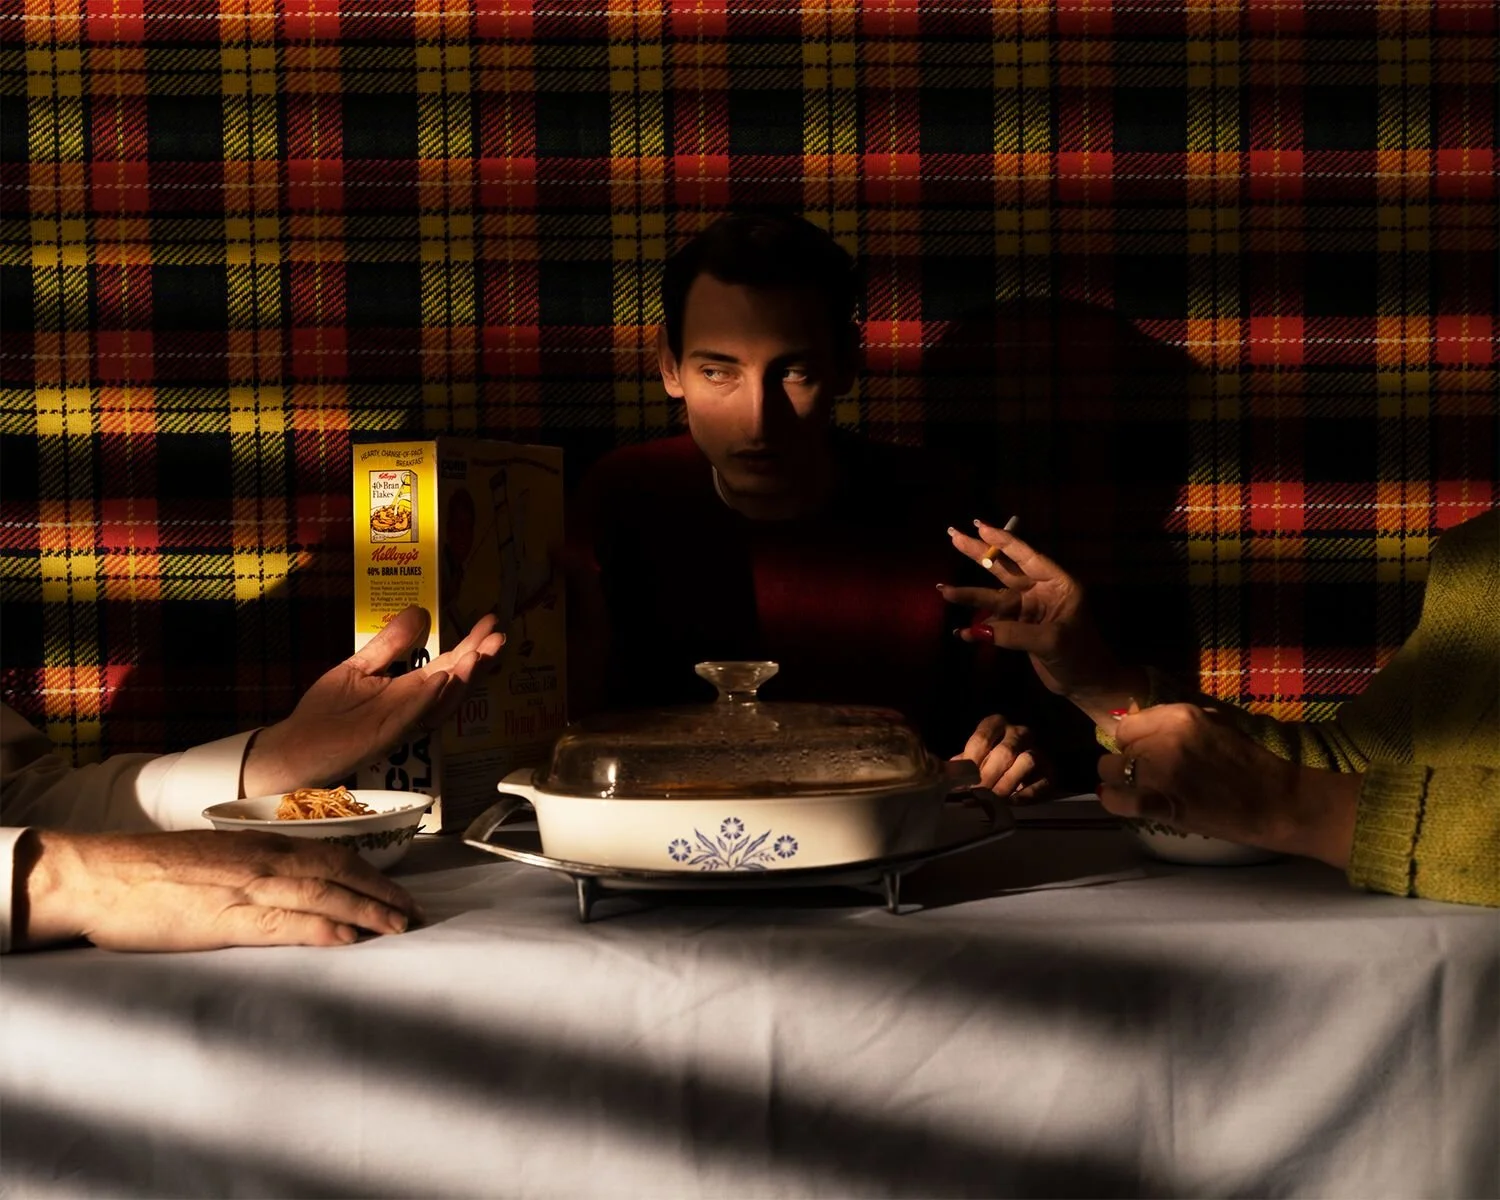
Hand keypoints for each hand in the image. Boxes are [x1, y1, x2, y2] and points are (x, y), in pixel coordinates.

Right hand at [16, 828, 420, 951]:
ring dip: (365, 911)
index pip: (330, 855)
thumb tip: (281, 881)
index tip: (396, 891)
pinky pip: (283, 924)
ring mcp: (245, 888)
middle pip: (338, 873)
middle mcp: (262, 861)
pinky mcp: (224, 919)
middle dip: (380, 893)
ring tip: (397, 927)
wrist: (97, 874)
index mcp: (259, 845)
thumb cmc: (148, 870)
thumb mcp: (212, 858)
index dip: (368, 873)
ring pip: (322, 895)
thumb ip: (250, 866)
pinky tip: (347, 939)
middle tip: (413, 913)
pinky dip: (320, 930)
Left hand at [241, 607, 504, 796]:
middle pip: (453, 684)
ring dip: (460, 680)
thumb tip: (419, 611)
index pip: (447, 665)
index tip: (490, 621)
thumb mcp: (358, 667)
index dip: (470, 645)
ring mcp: (399, 724)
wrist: (294, 748)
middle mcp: (412, 709)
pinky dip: (426, 700)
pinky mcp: (381, 737)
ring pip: (439, 703)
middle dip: (477, 661)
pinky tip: (441, 681)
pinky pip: (410, 718)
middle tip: (499, 637)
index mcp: (408, 691)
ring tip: (478, 656)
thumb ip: (389, 644)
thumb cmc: (326, 712)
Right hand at [941, 519, 1143, 722]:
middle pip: (1005, 569)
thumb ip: (1013, 633)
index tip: (979, 527)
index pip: (1027, 557)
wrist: (1087, 684)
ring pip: (994, 597)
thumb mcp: (1051, 641)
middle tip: (953, 535)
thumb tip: (975, 630)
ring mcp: (1029, 610)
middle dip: (979, 554)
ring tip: (944, 591)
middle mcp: (1041, 591)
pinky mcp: (1020, 628)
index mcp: (1057, 584)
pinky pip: (994, 622)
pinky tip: (961, 632)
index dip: (1002, 541)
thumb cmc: (1080, 656)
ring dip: (970, 595)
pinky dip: (978, 628)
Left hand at [953, 714, 1050, 801]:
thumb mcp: (974, 759)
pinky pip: (1041, 782)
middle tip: (976, 794)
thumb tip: (946, 777)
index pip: (982, 738)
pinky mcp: (1050, 772)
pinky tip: (1011, 803)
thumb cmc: (989, 763)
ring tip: (992, 800)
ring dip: (1007, 783)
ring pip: (1026, 761)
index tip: (962, 781)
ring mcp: (1037, 750)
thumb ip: (961, 765)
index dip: (971, 762)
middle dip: (988, 776)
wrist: (1021, 771)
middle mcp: (1019, 732)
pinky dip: (1025, 794)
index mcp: (997, 724)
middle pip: (1005, 751)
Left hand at [1098, 703, 1358, 867]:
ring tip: (1139, 788)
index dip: (1134, 740)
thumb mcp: (1214, 724)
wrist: (1277, 802)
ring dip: (1120, 779)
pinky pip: (1115, 799)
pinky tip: (1126, 802)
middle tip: (1148, 773)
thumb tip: (1140, 719)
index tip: (1145, 751)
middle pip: (1118, 748)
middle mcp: (1164, 739)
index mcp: (1180, 715)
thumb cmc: (1250, 763)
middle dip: (1128, 760)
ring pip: (1109, 770)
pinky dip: (1115, 801)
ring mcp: (1159, 771)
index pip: (1128, 725)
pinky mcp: (1159, 802)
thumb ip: (1176, 721)